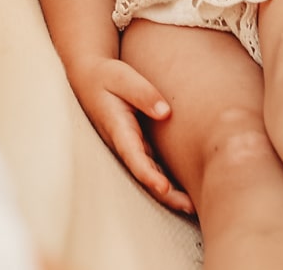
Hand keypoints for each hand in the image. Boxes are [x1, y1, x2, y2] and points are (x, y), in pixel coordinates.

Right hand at [66, 56, 192, 214]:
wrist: (90, 77)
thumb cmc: (107, 76)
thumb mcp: (122, 77)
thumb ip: (143, 93)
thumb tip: (165, 112)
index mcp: (117, 127)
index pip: (132, 155)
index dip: (147, 173)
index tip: (163, 187)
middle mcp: (122, 142)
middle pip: (143, 174)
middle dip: (164, 193)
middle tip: (188, 206)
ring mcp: (129, 146)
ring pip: (147, 174)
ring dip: (168, 192)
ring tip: (192, 206)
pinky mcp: (137, 145)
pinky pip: (151, 167)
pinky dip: (166, 180)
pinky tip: (185, 189)